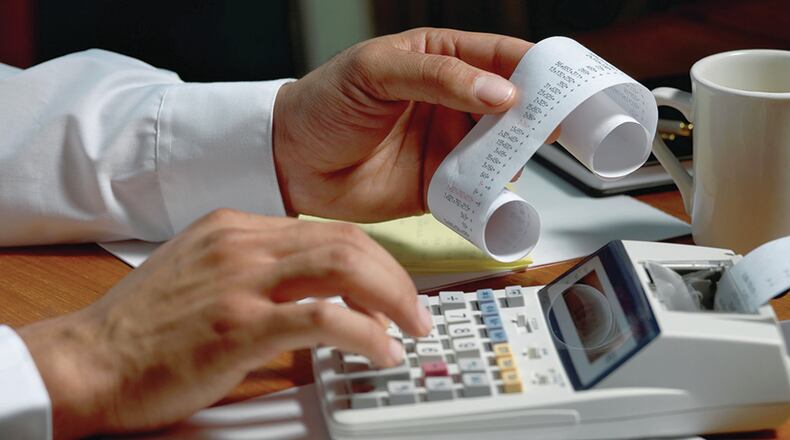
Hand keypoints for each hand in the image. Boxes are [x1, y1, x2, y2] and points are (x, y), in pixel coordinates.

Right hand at [18, 209, 430, 438]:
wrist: (88, 361)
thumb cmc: (142, 327)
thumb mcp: (202, 272)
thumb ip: (257, 269)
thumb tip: (315, 289)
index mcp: (236, 227)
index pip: (327, 230)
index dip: (374, 260)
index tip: (393, 286)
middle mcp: (242, 244)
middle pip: (347, 242)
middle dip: (395, 277)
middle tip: (417, 310)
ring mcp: (240, 281)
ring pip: (344, 267)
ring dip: (392, 299)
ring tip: (410, 328)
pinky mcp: (238, 325)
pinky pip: (324, 319)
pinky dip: (365, 335)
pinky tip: (379, 352)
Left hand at [273, 27, 557, 220]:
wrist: (290, 162)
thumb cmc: (324, 104)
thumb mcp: (376, 72)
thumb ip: (437, 76)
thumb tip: (500, 91)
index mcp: (441, 59)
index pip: (502, 56)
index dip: (538, 68)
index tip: (566, 84)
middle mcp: (453, 102)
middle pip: (514, 106)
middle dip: (538, 116)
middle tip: (558, 129)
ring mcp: (449, 145)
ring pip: (502, 149)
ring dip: (516, 155)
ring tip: (517, 160)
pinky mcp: (440, 185)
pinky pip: (478, 188)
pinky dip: (492, 192)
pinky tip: (496, 191)